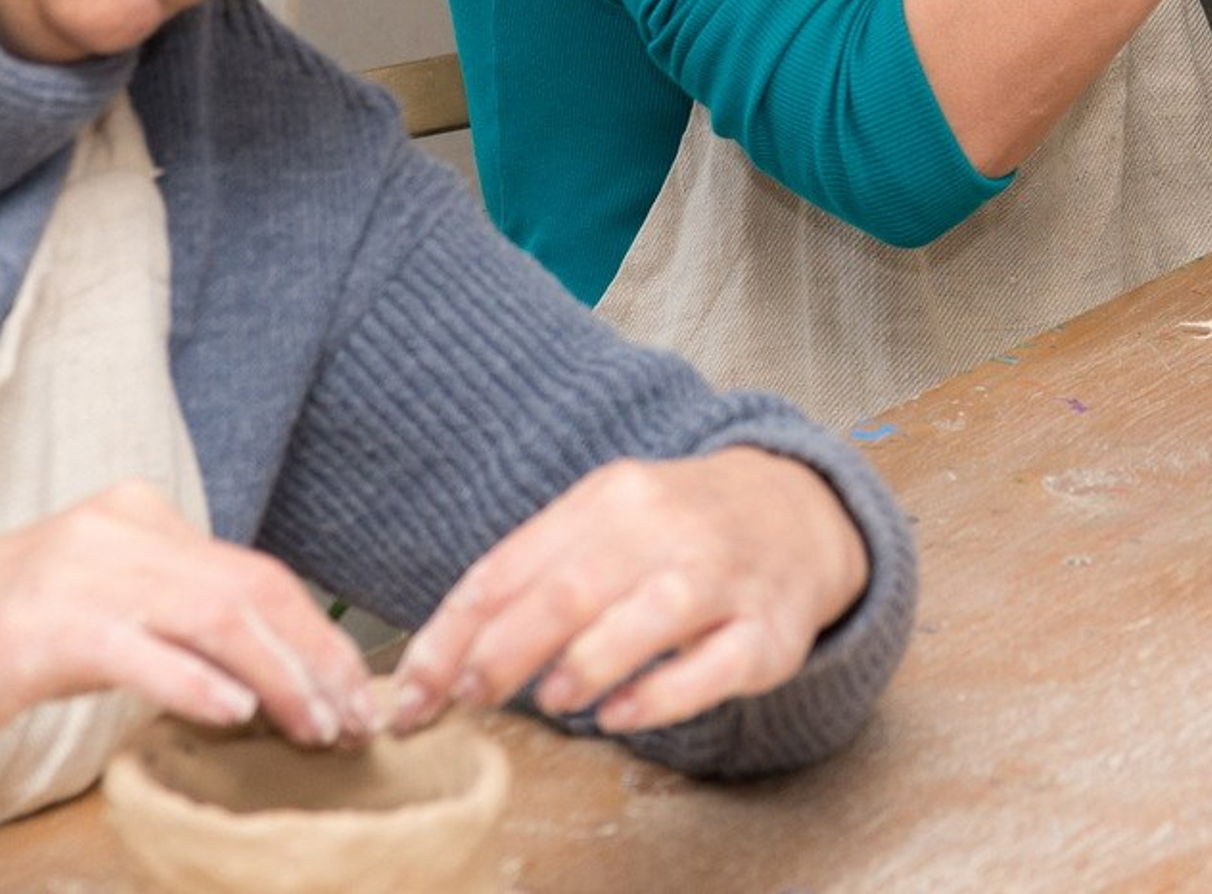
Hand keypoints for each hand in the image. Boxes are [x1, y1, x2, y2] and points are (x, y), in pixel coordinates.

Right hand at [0, 482, 375, 745]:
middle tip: (352, 717)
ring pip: (213, 618)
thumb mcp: (105, 595)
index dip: (314, 631)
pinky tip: (235, 712)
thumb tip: (271, 654)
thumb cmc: (14, 631)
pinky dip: (194, 682)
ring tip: (314, 726)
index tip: (351, 686)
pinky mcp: (48, 633)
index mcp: (141, 514)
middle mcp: (119, 532)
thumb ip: (177, 605)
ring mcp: (83, 578)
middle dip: (312, 656)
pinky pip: (139, 654)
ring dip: (276, 678)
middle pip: (248, 591)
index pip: (255, 571)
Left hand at [390, 450, 868, 738]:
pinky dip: (655, 698)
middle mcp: (668, 528)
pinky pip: (709, 670)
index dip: (450, 637)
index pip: (511, 566)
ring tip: (554, 700)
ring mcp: (722, 578)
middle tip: (475, 696)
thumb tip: (444, 660)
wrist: (800, 511)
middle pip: (571, 589)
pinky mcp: (766, 632)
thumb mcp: (606, 521)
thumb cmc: (678, 530)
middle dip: (504, 653)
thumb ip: (533, 577)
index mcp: (613, 496)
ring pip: (645, 619)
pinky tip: (618, 715)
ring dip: (581, 668)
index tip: (412, 697)